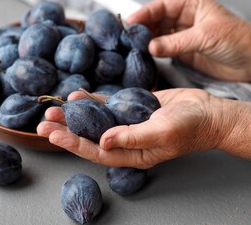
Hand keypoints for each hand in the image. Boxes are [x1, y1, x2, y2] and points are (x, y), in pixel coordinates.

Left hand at [37, 89, 250, 168]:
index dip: (72, 143)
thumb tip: (102, 141)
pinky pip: (107, 106)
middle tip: (44, 122)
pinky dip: (92, 101)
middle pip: (90, 137)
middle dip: (67, 129)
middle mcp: (125, 141)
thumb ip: (131, 137)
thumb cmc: (190, 128)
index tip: (52, 134)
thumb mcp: (162, 133)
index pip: (95, 151)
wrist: (206, 112)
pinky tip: (77, 96)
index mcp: (131, 154)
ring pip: (95, 121)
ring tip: (55, 108)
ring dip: (75, 115)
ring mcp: (126, 124)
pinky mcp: (130, 109)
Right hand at [127, 0, 250, 81]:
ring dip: (146, 39)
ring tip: (134, 45)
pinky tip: (146, 54)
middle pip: (158, 19)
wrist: (250, 63)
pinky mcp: (182, 52)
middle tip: (128, 35)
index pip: (163, 6)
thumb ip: (176, 42)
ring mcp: (182, 36)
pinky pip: (163, 49)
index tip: (131, 21)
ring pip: (158, 34)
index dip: (146, 12)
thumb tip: (152, 47)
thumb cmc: (238, 41)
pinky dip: (154, 51)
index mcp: (193, 6)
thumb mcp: (205, 36)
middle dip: (143, 26)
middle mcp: (185, 19)